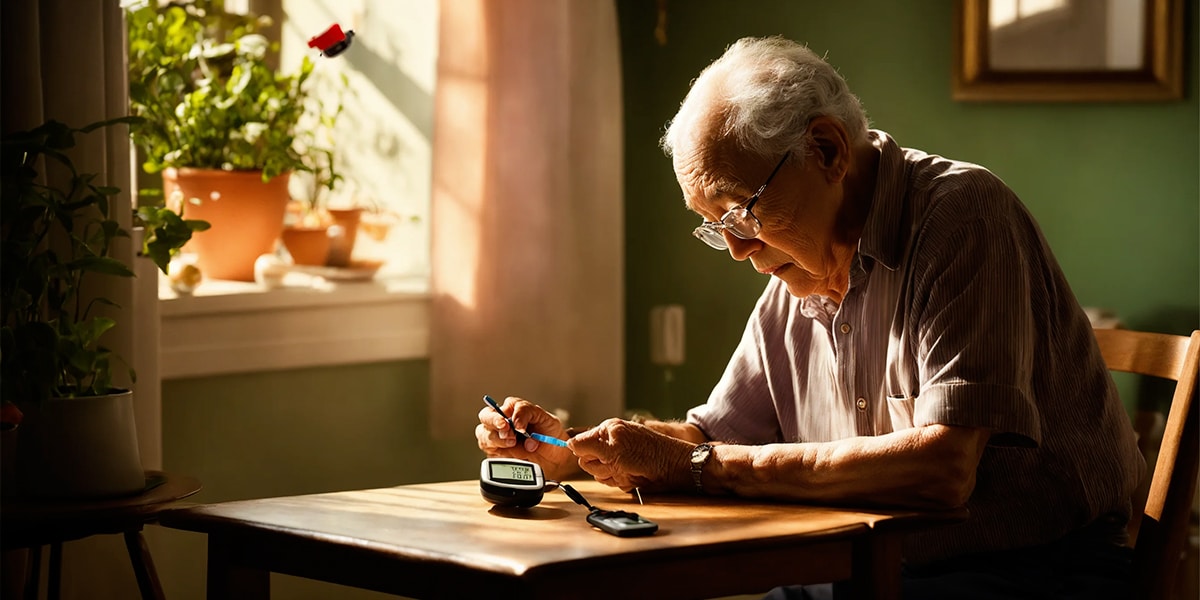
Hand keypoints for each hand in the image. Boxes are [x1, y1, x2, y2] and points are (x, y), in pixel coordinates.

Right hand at [475, 396, 575, 479]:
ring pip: (484, 436)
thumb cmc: (549, 433)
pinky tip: (512, 455)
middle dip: (494, 423)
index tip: (515, 426)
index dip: (502, 416)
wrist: (555, 455)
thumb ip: (527, 413)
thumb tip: (516, 424)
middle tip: (508, 432)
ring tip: (513, 444)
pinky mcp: (497, 455)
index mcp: (511, 410)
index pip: (500, 407)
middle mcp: (501, 423)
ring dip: (497, 440)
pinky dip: (500, 455)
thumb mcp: (544, 418)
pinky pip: (490, 454)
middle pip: (485, 418)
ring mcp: (497, 439)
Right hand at [567, 418, 693, 492]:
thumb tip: (568, 443)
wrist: (674, 467)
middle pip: (590, 463)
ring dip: (614, 476)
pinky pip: (615, 481)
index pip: (581, 444)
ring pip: (602, 475)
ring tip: (630, 471)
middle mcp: (612, 443)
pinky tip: (635, 478)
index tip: (600, 458)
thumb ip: (588, 445)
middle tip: (618, 465)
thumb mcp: (613, 448)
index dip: (588, 455)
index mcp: (607, 430)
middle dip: (603, 468)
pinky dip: (624, 482)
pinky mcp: (627, 471)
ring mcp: (619, 458)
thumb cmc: (648, 453)